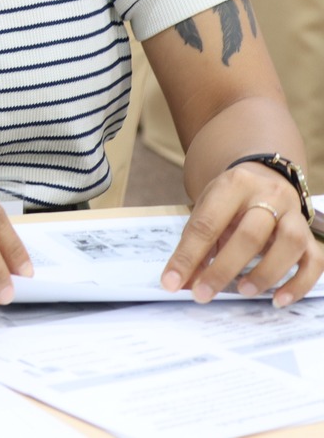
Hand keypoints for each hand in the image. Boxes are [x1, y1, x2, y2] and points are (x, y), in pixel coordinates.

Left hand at [162, 162, 322, 305]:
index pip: (207, 223)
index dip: (188, 256)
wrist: (262, 179)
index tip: (171, 283)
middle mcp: (268, 196)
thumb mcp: (206, 210)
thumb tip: (180, 282)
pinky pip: (315, 261)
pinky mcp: (309, 235)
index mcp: (233, 184)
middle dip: (223, 268)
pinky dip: (299, 284)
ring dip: (265, 273)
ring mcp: (294, 214)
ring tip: (243, 291)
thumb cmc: (229, 201)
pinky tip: (278, 300)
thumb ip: (195, 245)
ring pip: (289, 244)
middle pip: (250, 234)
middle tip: (204, 294)